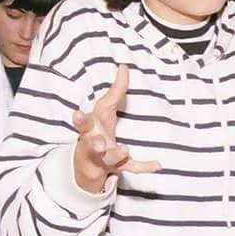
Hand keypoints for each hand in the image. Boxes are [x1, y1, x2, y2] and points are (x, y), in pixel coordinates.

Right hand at [72, 65, 160, 193]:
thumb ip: (116, 90)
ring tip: (125, 150)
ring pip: (110, 159)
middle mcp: (95, 145)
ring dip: (116, 154)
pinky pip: (131, 168)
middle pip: (93, 145)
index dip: (80, 120)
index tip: (77, 114)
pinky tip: (157, 164)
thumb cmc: (97, 129)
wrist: (90, 162)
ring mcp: (105, 159)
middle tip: (100, 143)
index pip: (82, 124)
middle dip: (96, 144)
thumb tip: (124, 66)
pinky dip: (144, 167)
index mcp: (90, 130)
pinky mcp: (118, 168)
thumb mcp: (104, 109)